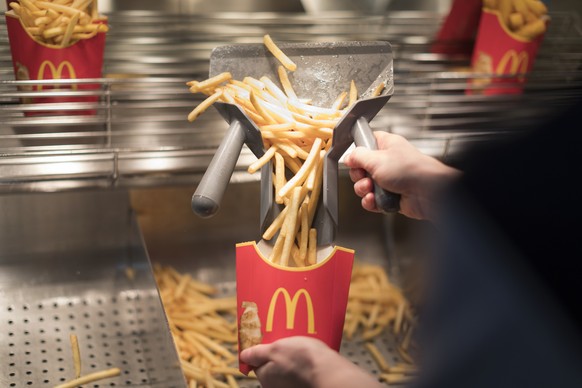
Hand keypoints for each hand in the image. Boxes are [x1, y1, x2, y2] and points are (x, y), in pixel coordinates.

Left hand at [240, 336, 383, 387]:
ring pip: (286, 369)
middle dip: (278, 354)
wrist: (329, 372)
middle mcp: (276, 386)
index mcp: (265, 378)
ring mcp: (290, 386)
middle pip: (272, 366)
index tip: (268, 340)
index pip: (257, 362)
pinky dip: (302, 364)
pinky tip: (309, 355)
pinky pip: (299, 373)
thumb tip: (243, 356)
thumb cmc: (302, 359)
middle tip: (286, 339)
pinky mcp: (304, 385)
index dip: (262, 349)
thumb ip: (257, 353)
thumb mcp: (275, 349)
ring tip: (300, 345)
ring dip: (291, 358)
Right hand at [344, 131, 459, 220]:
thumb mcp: (376, 159)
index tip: (354, 159)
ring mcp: (389, 180)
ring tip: (371, 190)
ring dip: (363, 190)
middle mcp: (387, 162)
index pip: (367, 143)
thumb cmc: (410, 170)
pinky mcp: (391, 196)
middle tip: (365, 177)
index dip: (358, 151)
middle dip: (358, 176)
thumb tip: (349, 157)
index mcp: (386, 146)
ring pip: (365, 186)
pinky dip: (371, 202)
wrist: (428, 192)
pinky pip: (373, 200)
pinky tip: (374, 200)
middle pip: (361, 168)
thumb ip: (358, 156)